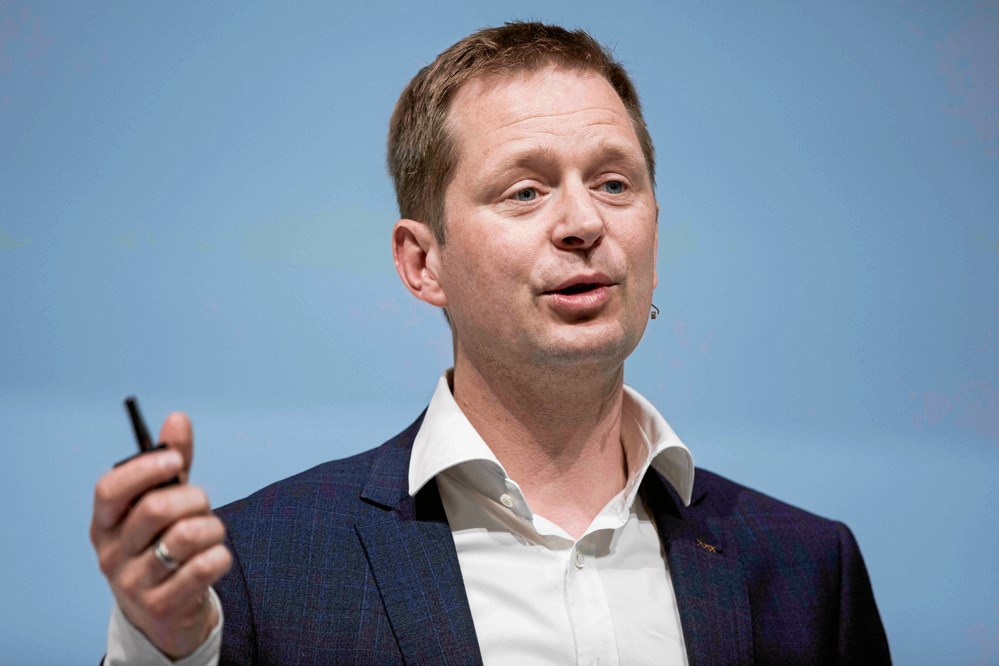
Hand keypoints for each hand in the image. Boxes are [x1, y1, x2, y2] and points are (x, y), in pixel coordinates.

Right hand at [90, 412, 231, 657]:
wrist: (164, 613)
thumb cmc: (160, 545)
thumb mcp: (162, 502)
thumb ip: (171, 462)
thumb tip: (177, 418)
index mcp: (105, 522)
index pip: (110, 489)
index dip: (145, 470)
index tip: (177, 460)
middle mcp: (112, 552)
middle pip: (156, 508)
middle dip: (194, 498)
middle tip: (203, 504)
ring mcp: (133, 583)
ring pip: (186, 536)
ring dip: (212, 527)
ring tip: (211, 534)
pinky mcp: (161, 606)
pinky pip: (204, 567)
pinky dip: (220, 556)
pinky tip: (215, 558)